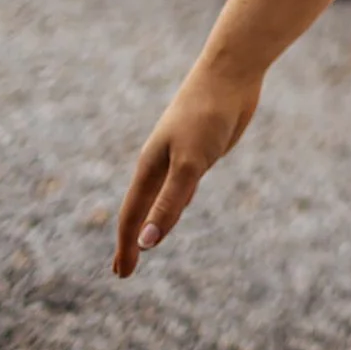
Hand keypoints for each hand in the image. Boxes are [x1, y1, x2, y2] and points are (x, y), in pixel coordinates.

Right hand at [111, 62, 263, 276]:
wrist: (230, 74)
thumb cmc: (206, 115)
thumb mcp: (189, 164)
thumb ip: (169, 203)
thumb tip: (146, 243)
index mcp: (150, 168)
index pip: (132, 216)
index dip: (126, 246)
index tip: (121, 274)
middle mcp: (160, 164)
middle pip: (142, 210)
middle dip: (132, 240)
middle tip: (124, 270)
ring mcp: (181, 157)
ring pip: (162, 198)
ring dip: (152, 222)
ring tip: (146, 243)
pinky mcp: (202, 150)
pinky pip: (183, 185)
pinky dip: (176, 202)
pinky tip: (180, 207)